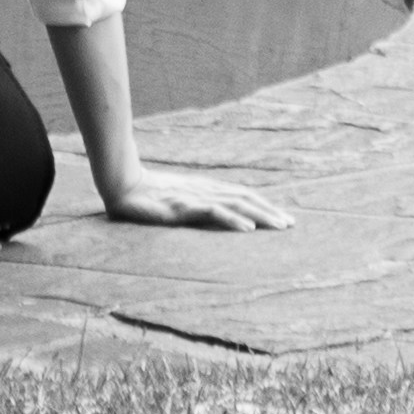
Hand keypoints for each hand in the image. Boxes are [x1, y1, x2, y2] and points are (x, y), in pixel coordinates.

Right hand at [100, 167, 297, 232]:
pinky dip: (233, 219)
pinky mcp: (184, 206)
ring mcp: (195, 197)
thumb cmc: (145, 195)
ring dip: (260, 215)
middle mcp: (204, 190)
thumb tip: (211, 215)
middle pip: (244, 198)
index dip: (263, 204)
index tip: (282, 217)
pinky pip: (214, 212)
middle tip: (291, 224)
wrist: (122, 185)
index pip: (240, 194)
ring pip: (235, 204)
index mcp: (204, 189)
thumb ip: (193, 206)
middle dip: (269, 211)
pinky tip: (248, 228)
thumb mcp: (175, 201)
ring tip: (279, 226)